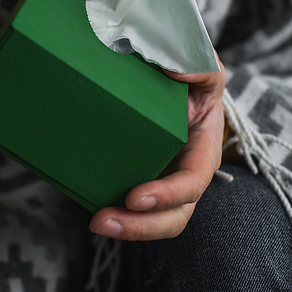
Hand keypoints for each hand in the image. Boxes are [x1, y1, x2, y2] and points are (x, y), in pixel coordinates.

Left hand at [90, 55, 225, 240]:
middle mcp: (184, 171)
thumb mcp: (204, 63)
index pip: (193, 182)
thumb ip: (199, 65)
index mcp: (204, 149)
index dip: (168, 195)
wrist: (167, 72)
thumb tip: (175, 71)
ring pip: (150, 219)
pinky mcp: (137, 176)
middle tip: (102, 222)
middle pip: (173, 216)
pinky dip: (111, 209)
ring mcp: (161, 179)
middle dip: (141, 227)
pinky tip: (88, 204)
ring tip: (95, 222)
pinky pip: (127, 203)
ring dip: (124, 227)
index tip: (136, 197)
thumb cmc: (190, 71)